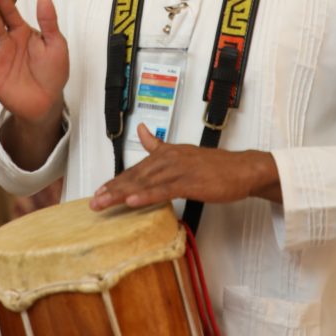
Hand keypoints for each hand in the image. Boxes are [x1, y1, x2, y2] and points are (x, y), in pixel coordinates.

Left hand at [90, 124, 280, 209]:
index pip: (135, 170)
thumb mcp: (183, 152)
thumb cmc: (213, 165)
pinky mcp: (189, 182)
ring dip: (122, 194)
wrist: (241, 169)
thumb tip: (143, 132)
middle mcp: (168, 159)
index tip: (99, 192)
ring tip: (105, 203)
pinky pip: (163, 190)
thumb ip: (159, 145)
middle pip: (135, 176)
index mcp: (165, 154)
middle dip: (112, 190)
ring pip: (145, 183)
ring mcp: (178, 170)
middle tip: (94, 202)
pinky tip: (132, 201)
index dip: (116, 181)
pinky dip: (146, 196)